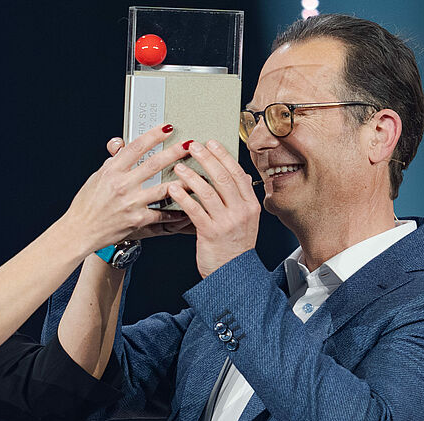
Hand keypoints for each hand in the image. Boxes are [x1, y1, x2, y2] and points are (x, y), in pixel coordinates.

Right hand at [60, 124, 190, 251]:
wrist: (80, 231)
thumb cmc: (86, 205)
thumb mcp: (96, 177)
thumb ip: (113, 163)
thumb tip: (122, 148)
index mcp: (112, 171)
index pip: (136, 147)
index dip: (153, 135)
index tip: (167, 128)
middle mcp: (122, 185)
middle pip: (154, 164)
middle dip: (175, 152)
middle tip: (189, 145)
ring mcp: (131, 203)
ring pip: (164, 189)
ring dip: (183, 181)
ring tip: (198, 175)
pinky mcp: (137, 220)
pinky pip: (161, 213)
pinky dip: (175, 211)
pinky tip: (187, 206)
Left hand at [168, 140, 259, 277]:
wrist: (232, 275)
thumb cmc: (234, 248)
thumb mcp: (245, 220)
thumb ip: (240, 198)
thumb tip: (239, 176)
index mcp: (250, 205)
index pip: (237, 173)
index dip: (223, 156)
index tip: (212, 143)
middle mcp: (240, 211)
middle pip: (223, 177)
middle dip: (207, 158)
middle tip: (193, 146)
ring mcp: (226, 222)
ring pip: (208, 192)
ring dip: (191, 176)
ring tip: (178, 166)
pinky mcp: (210, 232)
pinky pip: (195, 210)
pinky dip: (183, 197)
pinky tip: (173, 188)